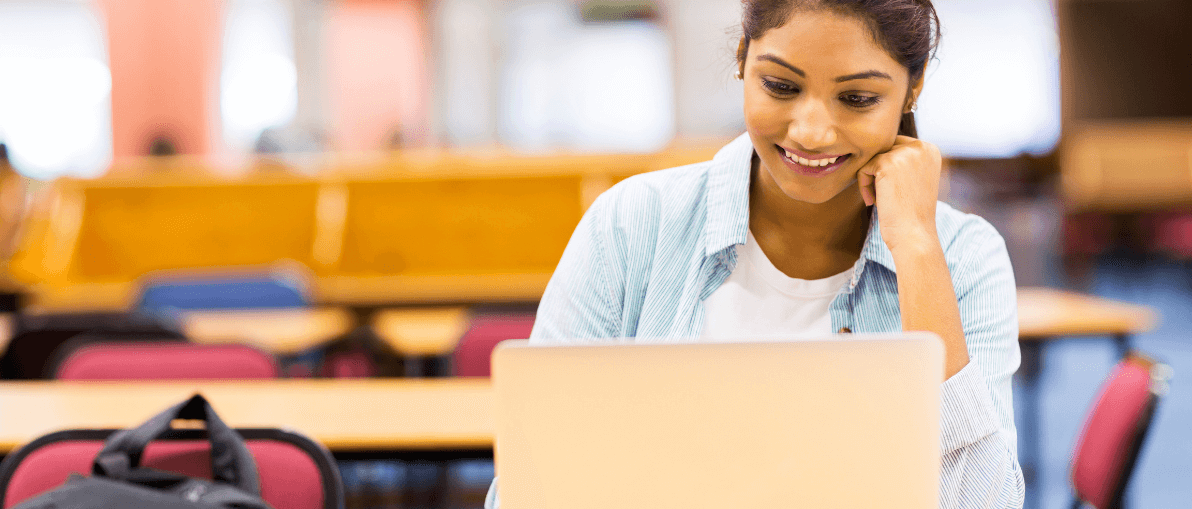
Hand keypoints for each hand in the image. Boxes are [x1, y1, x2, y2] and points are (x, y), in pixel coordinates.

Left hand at [855, 136, 942, 252]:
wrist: (913, 234)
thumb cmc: (911, 212)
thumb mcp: (916, 179)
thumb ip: (905, 160)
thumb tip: (881, 149)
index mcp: (930, 149)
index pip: (897, 147)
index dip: (889, 170)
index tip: (895, 191)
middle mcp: (921, 147)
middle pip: (884, 150)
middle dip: (879, 172)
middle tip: (885, 196)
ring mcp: (905, 153)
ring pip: (872, 159)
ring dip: (871, 180)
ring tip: (881, 200)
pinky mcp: (887, 162)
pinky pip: (863, 168)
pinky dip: (864, 186)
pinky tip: (874, 202)